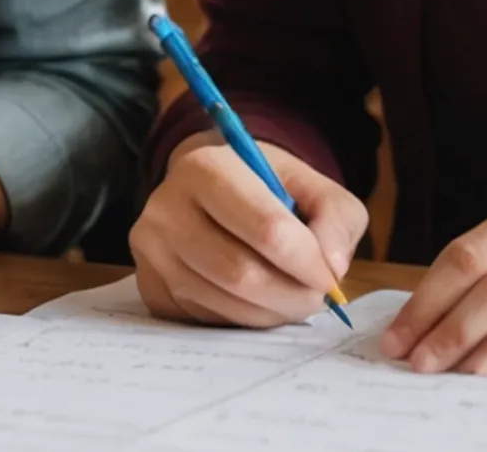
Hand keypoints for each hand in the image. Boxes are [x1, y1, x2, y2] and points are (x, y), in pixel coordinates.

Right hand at [132, 135, 368, 328]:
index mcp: (205, 167)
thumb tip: (332, 268)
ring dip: (272, 312)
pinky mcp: (150, 287)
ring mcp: (151, 253)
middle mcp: (166, 209)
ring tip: (291, 297)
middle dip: (292, 296)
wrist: (212, 187)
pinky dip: (243, 320)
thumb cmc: (267, 186)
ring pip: (225, 304)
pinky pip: (207, 320)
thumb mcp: (313, 185)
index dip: (307, 262)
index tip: (331, 278)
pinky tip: (256, 300)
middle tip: (318, 298)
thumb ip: (336, 219)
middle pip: (241, 274)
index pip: (266, 229)